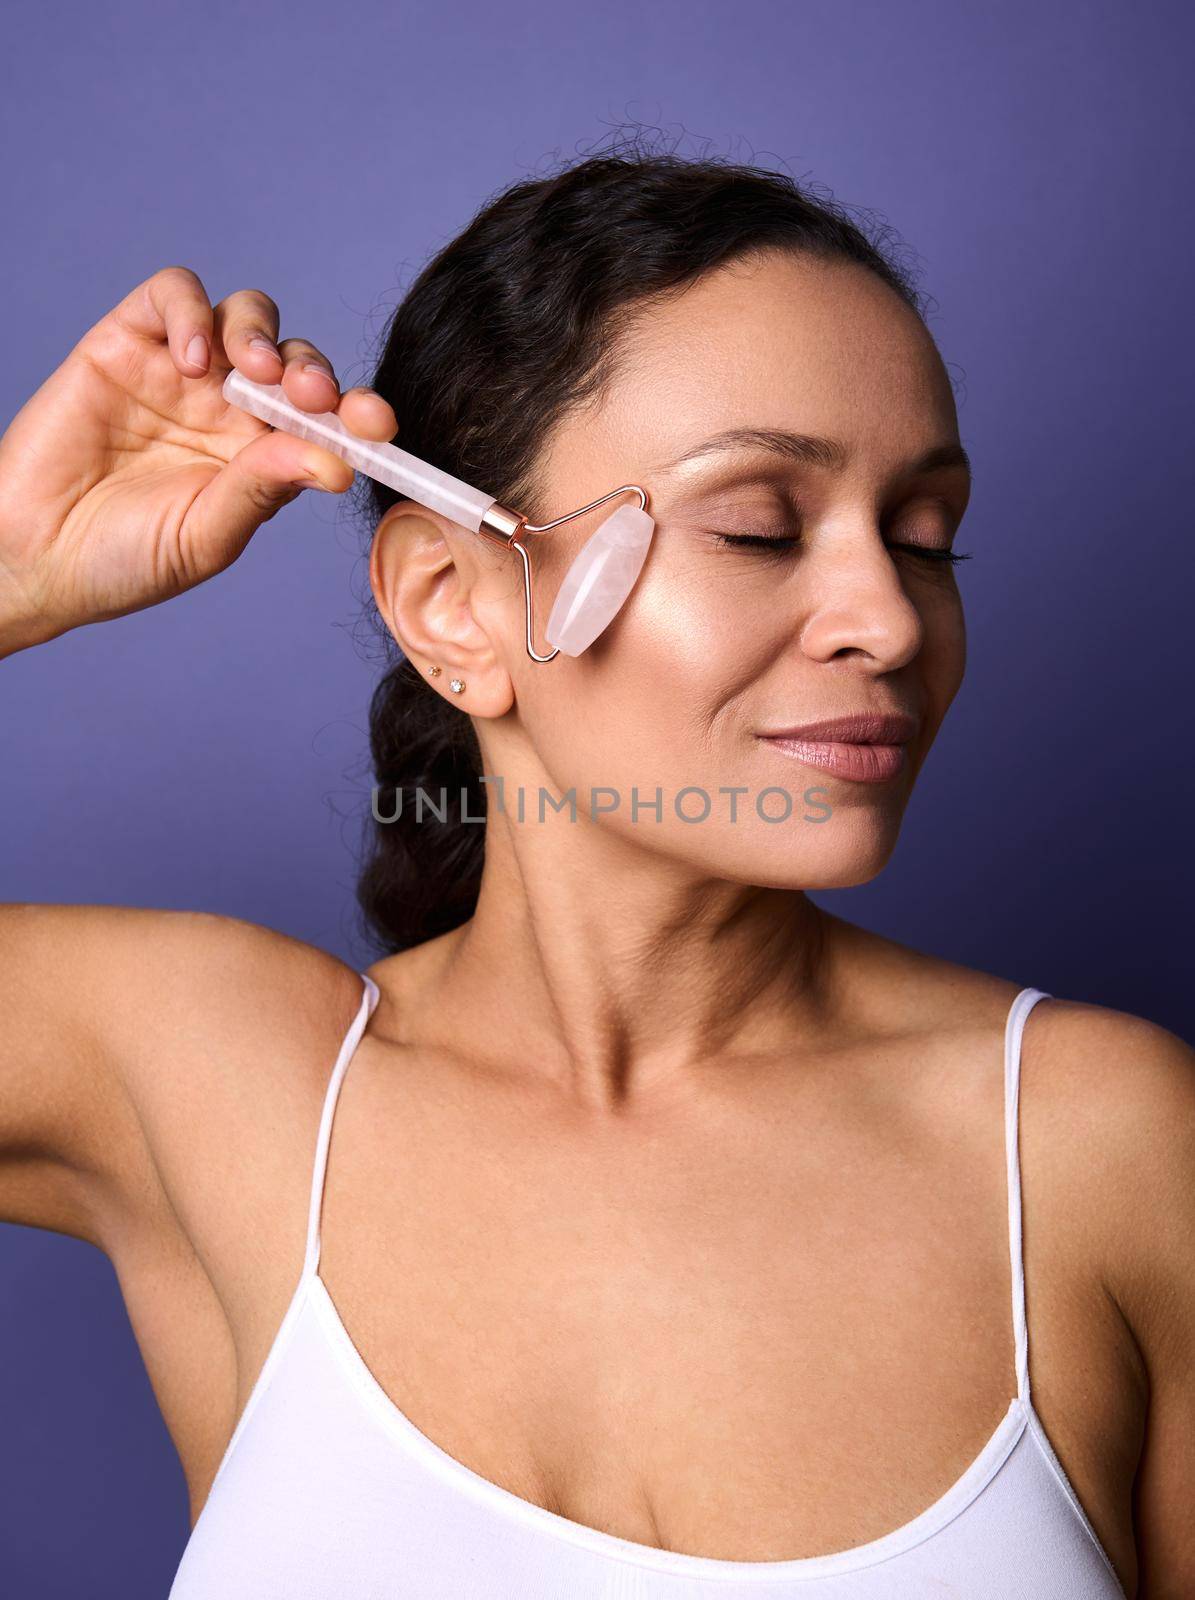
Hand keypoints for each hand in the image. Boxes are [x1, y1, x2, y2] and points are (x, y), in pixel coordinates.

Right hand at [0, 265, 397, 653]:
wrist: (35, 555)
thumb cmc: (125, 560)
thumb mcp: (208, 533)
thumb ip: (265, 487)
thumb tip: (337, 462)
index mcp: (264, 457)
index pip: (326, 419)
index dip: (356, 412)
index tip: (377, 424)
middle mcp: (230, 409)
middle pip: (295, 360)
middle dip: (312, 371)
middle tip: (308, 398)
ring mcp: (181, 373)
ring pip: (245, 316)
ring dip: (261, 334)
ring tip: (250, 372)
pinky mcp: (127, 342)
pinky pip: (173, 295)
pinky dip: (192, 313)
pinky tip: (192, 361)